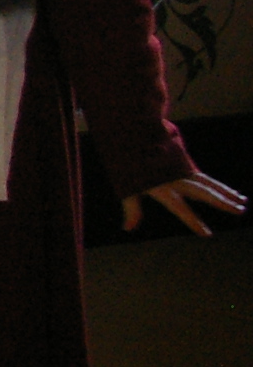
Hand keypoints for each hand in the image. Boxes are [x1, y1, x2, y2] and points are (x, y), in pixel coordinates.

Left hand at [121, 172, 246, 235]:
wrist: (129, 132)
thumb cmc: (125, 162)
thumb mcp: (126, 186)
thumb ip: (132, 209)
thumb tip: (128, 229)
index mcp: (161, 186)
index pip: (181, 208)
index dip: (193, 222)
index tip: (207, 234)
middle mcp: (175, 178)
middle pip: (203, 192)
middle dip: (222, 202)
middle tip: (240, 210)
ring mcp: (182, 170)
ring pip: (209, 183)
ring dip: (227, 193)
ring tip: (243, 202)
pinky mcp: (185, 163)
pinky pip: (205, 177)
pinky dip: (218, 186)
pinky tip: (231, 193)